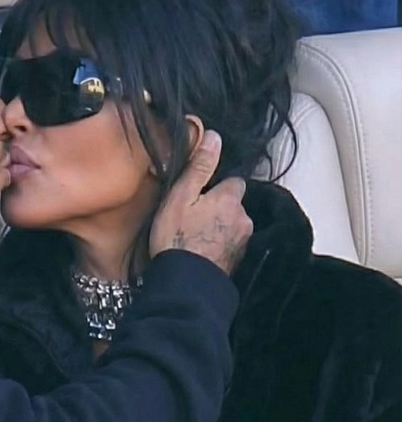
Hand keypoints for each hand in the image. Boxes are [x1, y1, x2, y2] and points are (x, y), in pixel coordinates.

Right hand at [149, 131, 252, 275]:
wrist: (185, 284)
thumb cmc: (177, 239)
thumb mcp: (180, 196)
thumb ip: (200, 166)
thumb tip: (214, 136)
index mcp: (230, 198)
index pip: (233, 181)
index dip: (215, 186)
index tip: (198, 195)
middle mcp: (244, 217)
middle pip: (235, 204)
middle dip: (220, 208)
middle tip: (194, 217)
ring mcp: (244, 241)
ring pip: (234, 224)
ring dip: (220, 227)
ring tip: (196, 237)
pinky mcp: (239, 261)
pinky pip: (231, 244)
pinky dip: (220, 245)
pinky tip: (203, 251)